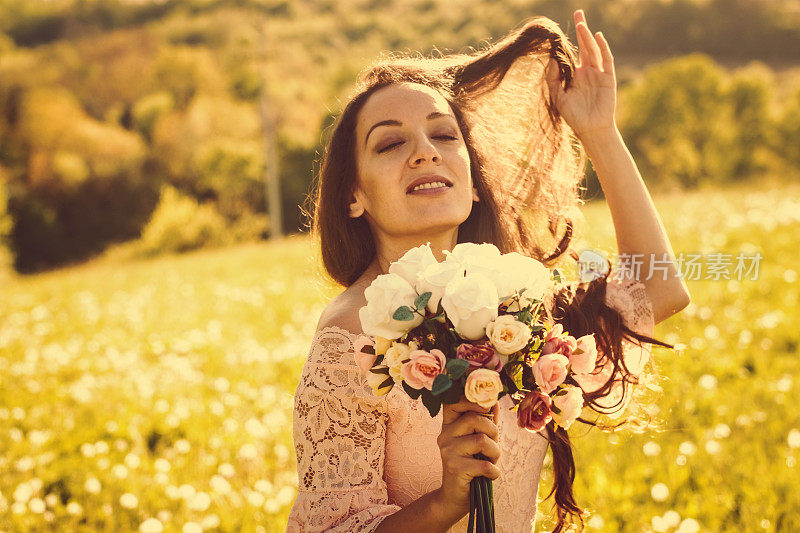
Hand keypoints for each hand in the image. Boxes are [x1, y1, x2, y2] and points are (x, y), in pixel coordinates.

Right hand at [435, 396, 500, 517]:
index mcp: (449, 425)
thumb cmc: (471, 465)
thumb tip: (494, 401)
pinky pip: (485, 464)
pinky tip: (489, 476)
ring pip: (482, 440)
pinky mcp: (454, 468)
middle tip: (492, 447)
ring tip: (490, 462)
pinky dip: (494, 471)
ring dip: (495, 453)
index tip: (486, 408)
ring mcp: (448, 451)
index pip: (453, 402)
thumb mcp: (478, 441)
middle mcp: (445, 435)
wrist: (455, 497)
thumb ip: (486, 421)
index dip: (471, 400)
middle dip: (493, 432)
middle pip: (475, 419)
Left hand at [545, 9, 616, 139]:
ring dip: (588, 36)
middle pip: (584, 46)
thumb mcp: (558, 97)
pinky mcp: (608, 78)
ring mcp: (598, 73)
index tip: (560, 30)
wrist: (591, 129)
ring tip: (581, 23)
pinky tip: (597, 37)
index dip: (567, 41)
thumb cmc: (574, 116)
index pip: (571, 54)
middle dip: (581, 29)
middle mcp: (588, 71)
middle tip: (578, 12)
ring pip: (593, 50)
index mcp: (576, 75)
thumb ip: (553, 79)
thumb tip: (552, 60)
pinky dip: (603, 47)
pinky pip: (606, 60)